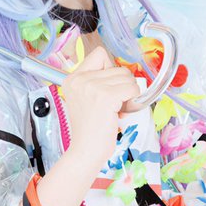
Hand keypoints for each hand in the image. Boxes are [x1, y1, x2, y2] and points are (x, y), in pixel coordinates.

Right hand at [60, 46, 140, 169]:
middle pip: (116, 65)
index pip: (100, 54)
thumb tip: (124, 72)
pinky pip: (132, 88)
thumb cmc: (90, 129)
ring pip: (126, 76)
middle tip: (113, 104)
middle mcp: (79, 79)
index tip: (108, 88)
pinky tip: (121, 112)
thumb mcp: (85, 98)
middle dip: (122, 84)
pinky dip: (133, 100)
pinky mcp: (105, 96)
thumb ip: (97, 81)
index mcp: (72, 78)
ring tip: (116, 109)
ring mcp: (91, 87)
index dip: (110, 69)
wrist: (86, 151)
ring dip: (128, 93)